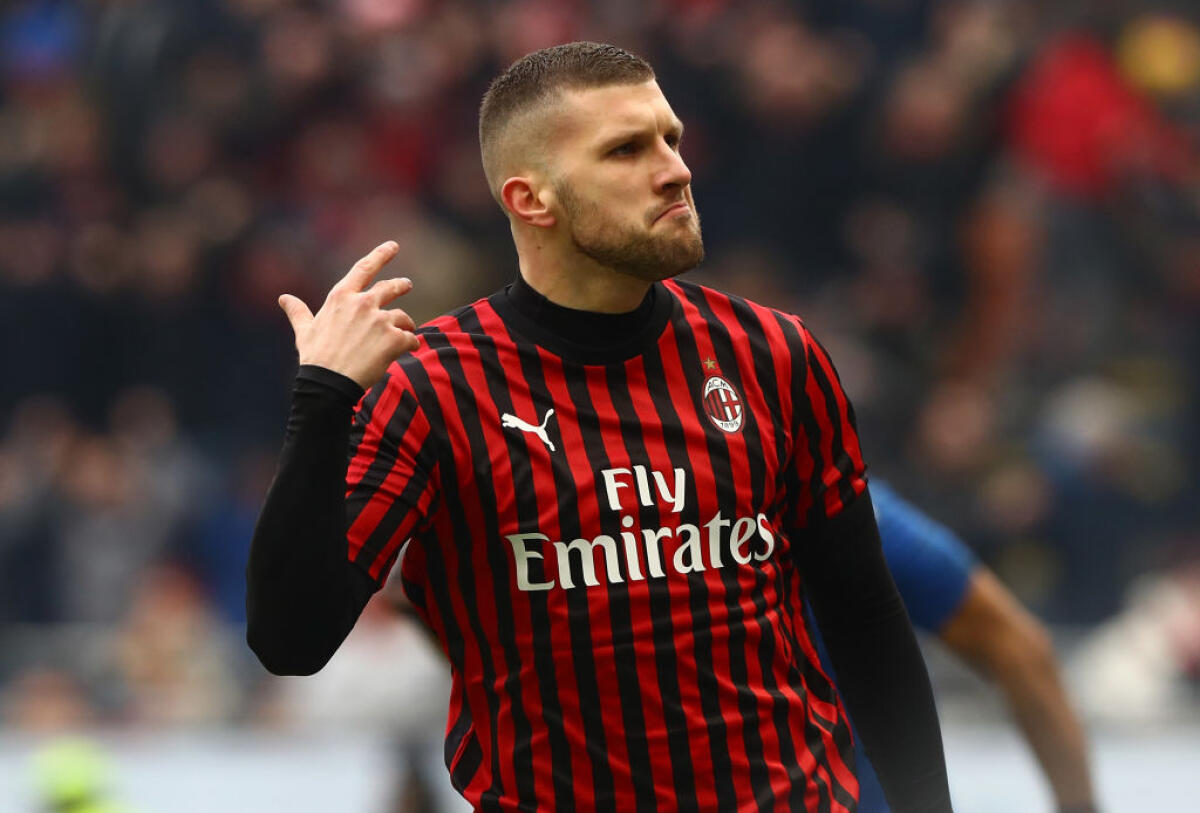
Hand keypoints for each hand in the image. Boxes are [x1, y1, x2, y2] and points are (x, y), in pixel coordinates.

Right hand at [278, 241, 418, 390]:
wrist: (329, 383)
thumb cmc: (315, 358)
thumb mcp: (304, 331)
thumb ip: (298, 312)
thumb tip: (283, 298)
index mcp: (341, 297)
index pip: (363, 269)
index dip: (380, 255)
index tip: (392, 246)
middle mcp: (363, 303)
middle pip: (389, 288)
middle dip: (400, 285)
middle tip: (407, 284)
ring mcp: (380, 320)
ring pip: (402, 317)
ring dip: (406, 324)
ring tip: (407, 332)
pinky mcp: (394, 339)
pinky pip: (411, 338)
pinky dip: (412, 343)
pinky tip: (410, 349)